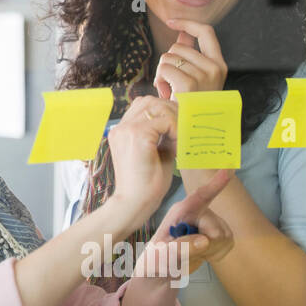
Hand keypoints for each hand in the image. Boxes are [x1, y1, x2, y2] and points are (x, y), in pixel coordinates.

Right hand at [105, 94, 179, 230]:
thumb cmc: (147, 183)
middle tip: (185, 130)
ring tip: (181, 139)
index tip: (178, 130)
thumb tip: (180, 119)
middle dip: (171, 112)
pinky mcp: (137, 135)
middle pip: (150, 101)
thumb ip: (163, 134)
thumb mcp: (157, 151)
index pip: (144, 106)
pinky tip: (179, 145)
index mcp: (120, 131)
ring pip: (158, 107)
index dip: (164, 112)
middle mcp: (120, 127)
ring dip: (174, 119)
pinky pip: (165, 121)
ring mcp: (126, 129)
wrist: (135, 203)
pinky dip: (176, 130)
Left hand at [135, 170, 235, 279]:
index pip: (200, 197)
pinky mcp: (219, 232)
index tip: (228, 170)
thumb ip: (181, 248)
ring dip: (210, 250)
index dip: (215, 184)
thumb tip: (204, 241)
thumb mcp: (162, 255)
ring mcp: (209, 221)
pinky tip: (202, 253)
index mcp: (180, 211)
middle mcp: (196, 211)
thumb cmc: (156, 260)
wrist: (161, 270)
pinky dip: (216, 253)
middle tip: (187, 252)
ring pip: (223, 237)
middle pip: (216, 228)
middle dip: (206, 245)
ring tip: (192, 251)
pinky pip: (227, 244)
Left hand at [153, 19, 227, 100]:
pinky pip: (164, 68)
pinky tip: (166, 93)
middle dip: (168, 62)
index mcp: (219, 65)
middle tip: (172, 83)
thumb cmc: (190, 105)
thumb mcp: (195, 79)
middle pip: (177, 47)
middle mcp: (215, 68)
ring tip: (170, 91)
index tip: (171, 22)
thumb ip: (190, 56)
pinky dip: (159, 80)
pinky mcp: (190, 84)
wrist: (192, 132)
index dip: (188, 23)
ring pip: (168, 57)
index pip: (206, 32)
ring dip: (162, 73)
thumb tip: (182, 34)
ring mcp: (204, 75)